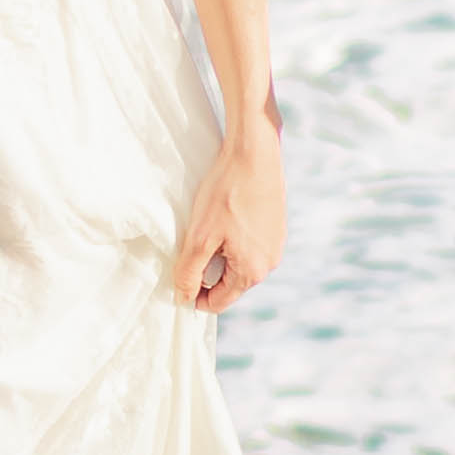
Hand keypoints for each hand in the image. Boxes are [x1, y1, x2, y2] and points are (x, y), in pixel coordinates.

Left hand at [170, 105, 293, 312]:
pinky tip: (224, 216)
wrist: (255, 152)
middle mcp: (270, 262)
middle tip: (190, 245)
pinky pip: (250, 245)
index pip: (219, 302)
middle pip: (230, 284)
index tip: (179, 275)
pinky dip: (233, 239)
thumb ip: (190, 272)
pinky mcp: (276, 226)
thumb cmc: (227, 192)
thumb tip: (184, 299)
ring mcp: (276, 244)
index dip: (194, 295)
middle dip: (207, 272)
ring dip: (220, 254)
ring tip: (208, 227)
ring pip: (239, 263)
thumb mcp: (200, 236)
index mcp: (252, 271)